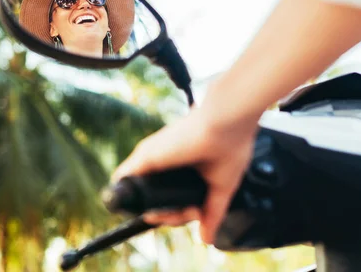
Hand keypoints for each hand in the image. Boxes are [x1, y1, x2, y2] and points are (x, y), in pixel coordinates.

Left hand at [111, 105, 257, 243]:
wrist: (227, 122)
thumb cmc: (231, 145)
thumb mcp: (221, 186)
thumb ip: (211, 212)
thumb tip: (206, 239)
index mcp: (184, 166)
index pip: (172, 198)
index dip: (180, 213)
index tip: (194, 215)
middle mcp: (166, 161)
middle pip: (157, 199)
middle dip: (170, 215)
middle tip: (190, 214)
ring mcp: (154, 157)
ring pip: (143, 194)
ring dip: (160, 211)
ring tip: (176, 212)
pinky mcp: (145, 155)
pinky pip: (129, 180)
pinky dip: (137, 197)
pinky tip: (152, 209)